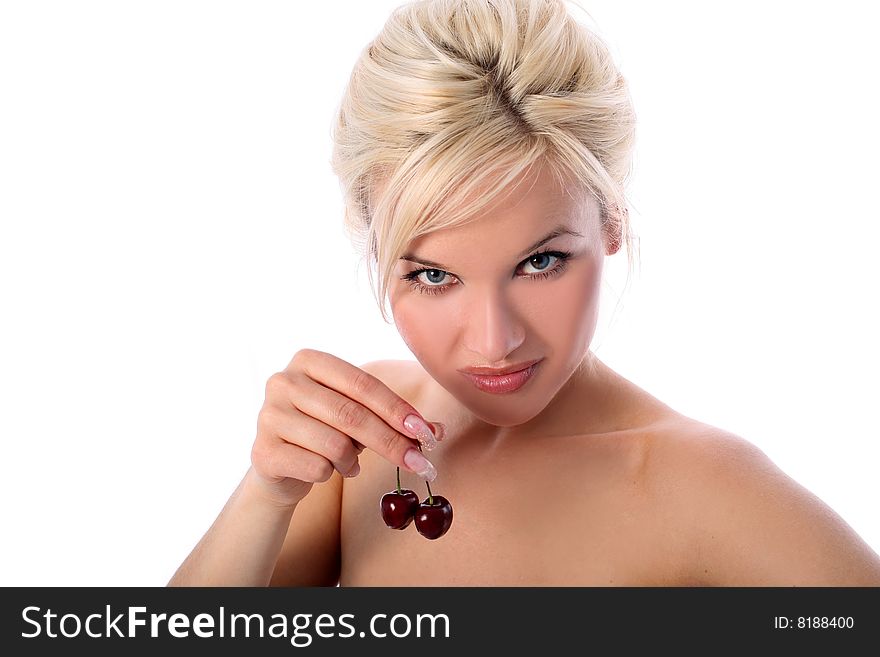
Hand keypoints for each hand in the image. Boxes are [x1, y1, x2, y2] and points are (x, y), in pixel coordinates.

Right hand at [249, 349, 440, 507]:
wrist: (279, 466)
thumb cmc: (325, 431)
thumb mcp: (357, 415)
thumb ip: (393, 418)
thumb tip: (436, 431)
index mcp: (309, 360)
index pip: (363, 383)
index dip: (397, 409)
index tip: (425, 432)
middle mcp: (283, 381)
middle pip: (351, 415)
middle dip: (391, 442)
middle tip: (420, 464)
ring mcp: (268, 415)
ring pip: (335, 444)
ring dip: (353, 461)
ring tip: (349, 464)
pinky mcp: (262, 451)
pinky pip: (316, 467)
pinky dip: (331, 474)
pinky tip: (324, 470)